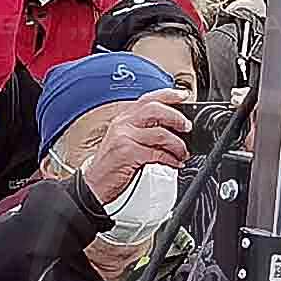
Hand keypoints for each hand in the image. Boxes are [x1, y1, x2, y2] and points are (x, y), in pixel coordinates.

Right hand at [73, 92, 189, 205]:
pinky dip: (171, 159)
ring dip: (177, 145)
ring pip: (160, 133)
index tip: (184, 96)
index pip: (148, 99)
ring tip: (183, 153)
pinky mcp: (128, 154)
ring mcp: (124, 138)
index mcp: (123, 118)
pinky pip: (157, 153)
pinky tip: (174, 163)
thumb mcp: (124, 140)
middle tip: (187, 127)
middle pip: (155, 110)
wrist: (93, 184)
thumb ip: (143, 130)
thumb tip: (172, 128)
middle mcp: (122, 124)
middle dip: (176, 118)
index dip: (168, 95)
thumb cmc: (111, 165)